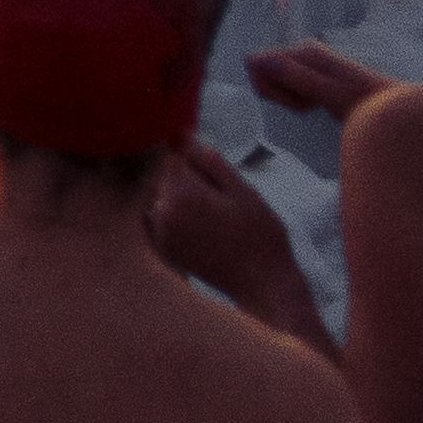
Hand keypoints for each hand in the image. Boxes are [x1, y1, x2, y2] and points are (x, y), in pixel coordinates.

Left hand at [147, 142, 317, 329]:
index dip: (194, 159)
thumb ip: (210, 161)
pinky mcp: (163, 250)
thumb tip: (183, 135)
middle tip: (222, 202)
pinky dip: (176, 217)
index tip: (215, 175)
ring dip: (182, 199)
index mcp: (180, 194)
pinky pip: (161, 219)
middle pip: (165, 177)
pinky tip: (204, 230)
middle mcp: (161, 213)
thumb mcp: (244, 191)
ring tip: (215, 219)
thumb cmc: (261, 236)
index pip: (172, 157)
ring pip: (162, 197)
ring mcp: (159, 234)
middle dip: (188, 180)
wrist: (264, 287)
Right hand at [246, 43, 397, 122]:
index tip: (296, 103)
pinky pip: (286, 86)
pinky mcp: (311, 75)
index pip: (257, 63)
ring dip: (287, 99)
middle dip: (278, 94)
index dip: (269, 88)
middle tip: (307, 106)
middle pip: (264, 72)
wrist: (395, 110)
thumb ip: (295, 77)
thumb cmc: (366, 104)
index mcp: (304, 52)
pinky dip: (295, 100)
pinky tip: (314, 106)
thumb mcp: (330, 94)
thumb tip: (255, 60)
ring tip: (313, 107)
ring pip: (274, 80)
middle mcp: (303, 52)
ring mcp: (307, 62)